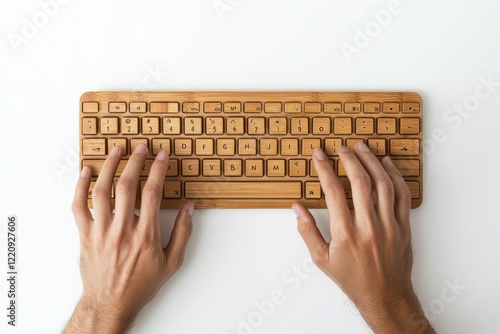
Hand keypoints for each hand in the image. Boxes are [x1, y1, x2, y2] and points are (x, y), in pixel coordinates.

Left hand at [64, 144, 193, 333]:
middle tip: (141, 148)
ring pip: (102, 191)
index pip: (153, 193)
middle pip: (127, 186)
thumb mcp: (171, 263)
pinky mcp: (85, 235)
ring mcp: (101, 232)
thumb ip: (183, 233)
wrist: (110, 304)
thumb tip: (190, 208)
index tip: (162, 156)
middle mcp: (122, 231)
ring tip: (117, 150)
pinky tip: (86, 172)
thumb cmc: (140, 285)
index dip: (158, 170)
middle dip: (136, 161)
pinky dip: (80, 186)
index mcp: (146, 236)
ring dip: (110, 167)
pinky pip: (78, 206)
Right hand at [293, 143, 433, 332]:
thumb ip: (307, 231)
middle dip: (348, 159)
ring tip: (362, 148)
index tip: (319, 155)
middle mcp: (369, 226)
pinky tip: (387, 164)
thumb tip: (297, 208)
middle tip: (340, 147)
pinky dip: (395, 176)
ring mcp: (389, 225)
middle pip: (360, 181)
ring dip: (371, 161)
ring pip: (383, 184)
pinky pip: (402, 195)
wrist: (385, 296)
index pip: (333, 191)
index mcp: (346, 233)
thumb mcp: (321, 259)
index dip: (324, 168)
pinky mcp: (404, 226)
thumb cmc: (352, 279)